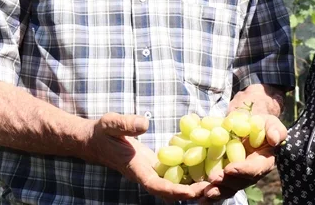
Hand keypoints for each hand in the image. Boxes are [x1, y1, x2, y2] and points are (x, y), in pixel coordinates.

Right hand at [85, 113, 208, 201]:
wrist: (96, 140)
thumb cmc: (102, 131)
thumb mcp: (110, 123)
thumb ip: (126, 124)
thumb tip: (145, 123)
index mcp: (137, 169)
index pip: (156, 186)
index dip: (174, 190)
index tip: (193, 192)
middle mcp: (147, 174)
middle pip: (171, 191)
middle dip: (192, 192)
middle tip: (215, 187)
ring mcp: (153, 171)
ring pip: (176, 184)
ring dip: (195, 185)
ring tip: (218, 180)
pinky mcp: (158, 165)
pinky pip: (176, 174)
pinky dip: (191, 174)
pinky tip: (209, 167)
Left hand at [200, 115, 286, 202]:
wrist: (246, 125)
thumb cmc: (260, 123)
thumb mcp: (270, 122)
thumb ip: (275, 129)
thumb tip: (275, 139)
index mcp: (263, 163)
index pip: (255, 170)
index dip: (243, 171)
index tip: (230, 168)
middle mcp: (249, 175)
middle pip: (238, 184)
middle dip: (225, 183)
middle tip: (213, 180)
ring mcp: (234, 178)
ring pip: (225, 189)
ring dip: (213, 191)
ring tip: (202, 192)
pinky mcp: (222, 177)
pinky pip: (213, 187)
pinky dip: (203, 192)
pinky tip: (191, 195)